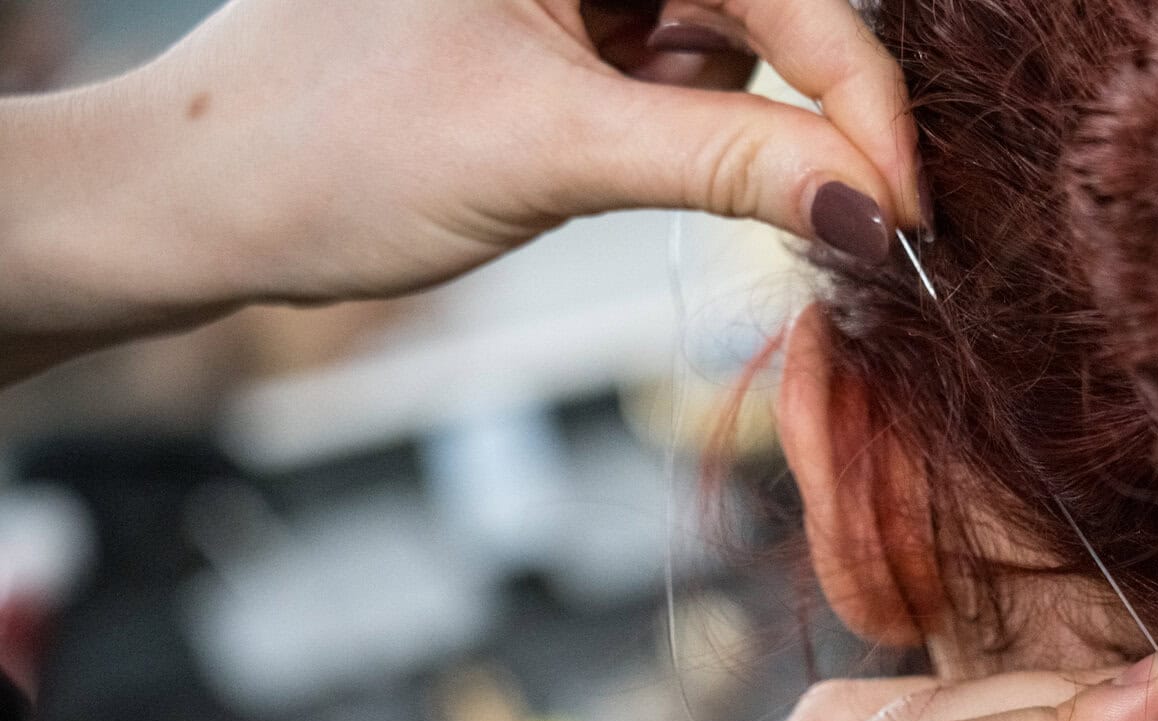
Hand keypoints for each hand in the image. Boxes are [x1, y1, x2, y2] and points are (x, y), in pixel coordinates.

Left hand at [0, 0, 920, 377]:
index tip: (900, 198)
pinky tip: (614, 152)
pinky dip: (687, 120)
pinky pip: (679, 61)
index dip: (854, 89)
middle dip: (805, 103)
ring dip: (736, 114)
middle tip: (852, 210)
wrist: (205, 206)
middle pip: (766, 1)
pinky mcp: (565, 21)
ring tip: (628, 166)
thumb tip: (869, 206)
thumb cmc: (328, 148)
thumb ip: (729, 164)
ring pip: (732, 32)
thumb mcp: (551, 151)